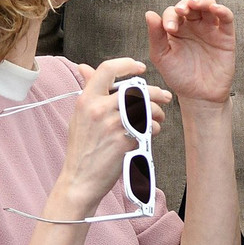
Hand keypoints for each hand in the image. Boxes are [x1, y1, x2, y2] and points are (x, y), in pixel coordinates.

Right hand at [55, 59, 170, 215]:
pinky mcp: (125, 142)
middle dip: (155, 92)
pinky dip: (154, 129)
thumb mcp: (79, 115)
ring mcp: (112, 125)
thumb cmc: (81, 148)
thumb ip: (87, 90)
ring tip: (159, 117)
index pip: (107, 69)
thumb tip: (85, 67)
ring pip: (146, 107)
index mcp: (86, 100)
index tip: (140, 67)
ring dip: (158, 111)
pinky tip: (151, 133)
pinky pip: (148, 128)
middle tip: (164, 96)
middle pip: (135, 88)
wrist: (80, 180)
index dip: (126, 64)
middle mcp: (99, 109)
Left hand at [146, 0, 234, 104]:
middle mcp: (193, 26)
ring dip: (202, 1)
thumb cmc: (179, 77)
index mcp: (176, 29)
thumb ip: (155, 36)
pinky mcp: (225, 36)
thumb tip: (149, 14)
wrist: (199, 96)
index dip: (170, 16)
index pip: (173, 13)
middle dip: (186, 4)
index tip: (169, 28)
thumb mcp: (162, 57)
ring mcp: (209, 30)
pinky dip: (223, 10)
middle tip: (181, 9)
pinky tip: (215, 9)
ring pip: (208, 7)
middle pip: (191, 5)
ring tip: (196, 4)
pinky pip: (226, 19)